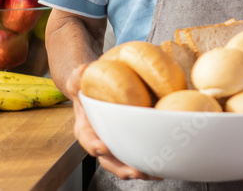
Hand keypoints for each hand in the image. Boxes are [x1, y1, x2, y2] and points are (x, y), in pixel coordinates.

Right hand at [67, 63, 160, 181]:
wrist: (95, 91)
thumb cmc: (87, 87)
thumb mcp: (79, 79)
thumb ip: (79, 76)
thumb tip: (84, 70)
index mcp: (86, 128)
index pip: (88, 139)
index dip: (95, 145)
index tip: (104, 148)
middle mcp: (100, 140)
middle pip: (109, 160)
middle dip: (122, 168)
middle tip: (136, 171)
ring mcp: (116, 144)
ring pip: (125, 162)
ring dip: (138, 170)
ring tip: (154, 172)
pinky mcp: (130, 142)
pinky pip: (138, 155)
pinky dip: (149, 162)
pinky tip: (163, 165)